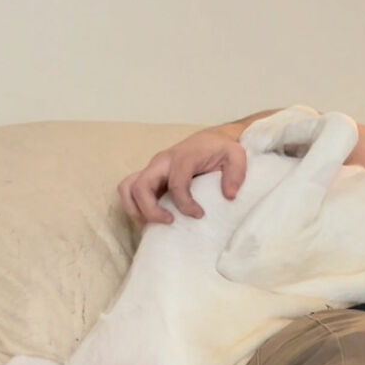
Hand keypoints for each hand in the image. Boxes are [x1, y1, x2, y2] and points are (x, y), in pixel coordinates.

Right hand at [117, 125, 247, 224]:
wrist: (211, 141)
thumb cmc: (222, 150)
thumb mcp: (236, 156)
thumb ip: (236, 173)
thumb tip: (228, 195)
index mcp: (182, 157)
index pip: (176, 183)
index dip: (185, 204)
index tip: (200, 215)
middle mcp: (162, 162)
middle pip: (140, 185)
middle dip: (150, 209)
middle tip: (169, 222)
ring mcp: (152, 169)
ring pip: (127, 187)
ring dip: (135, 209)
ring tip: (153, 223)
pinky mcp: (150, 177)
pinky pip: (130, 190)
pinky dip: (135, 207)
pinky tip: (151, 219)